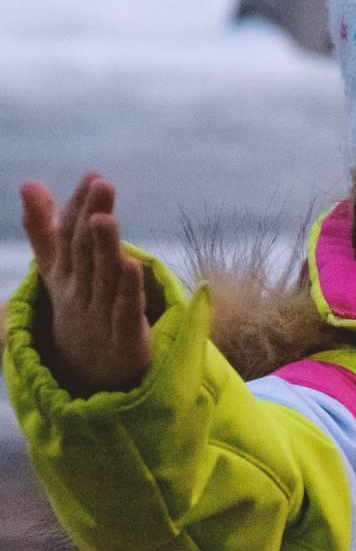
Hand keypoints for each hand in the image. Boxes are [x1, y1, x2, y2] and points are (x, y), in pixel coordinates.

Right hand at [19, 174, 153, 394]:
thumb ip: (47, 227)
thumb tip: (29, 182)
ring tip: (105, 218)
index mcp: (63, 274)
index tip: (93, 176)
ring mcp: (97, 314)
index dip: (79, 206)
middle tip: (101, 184)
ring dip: (104, 247)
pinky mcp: (123, 337)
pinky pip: (124, 310)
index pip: (68, 235)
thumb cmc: (79, 307)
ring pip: (101, 277)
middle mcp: (77, 291)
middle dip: (90, 216)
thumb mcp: (60, 269)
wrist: (90, 373)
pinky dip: (127, 289)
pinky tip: (132, 265)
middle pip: (84, 250)